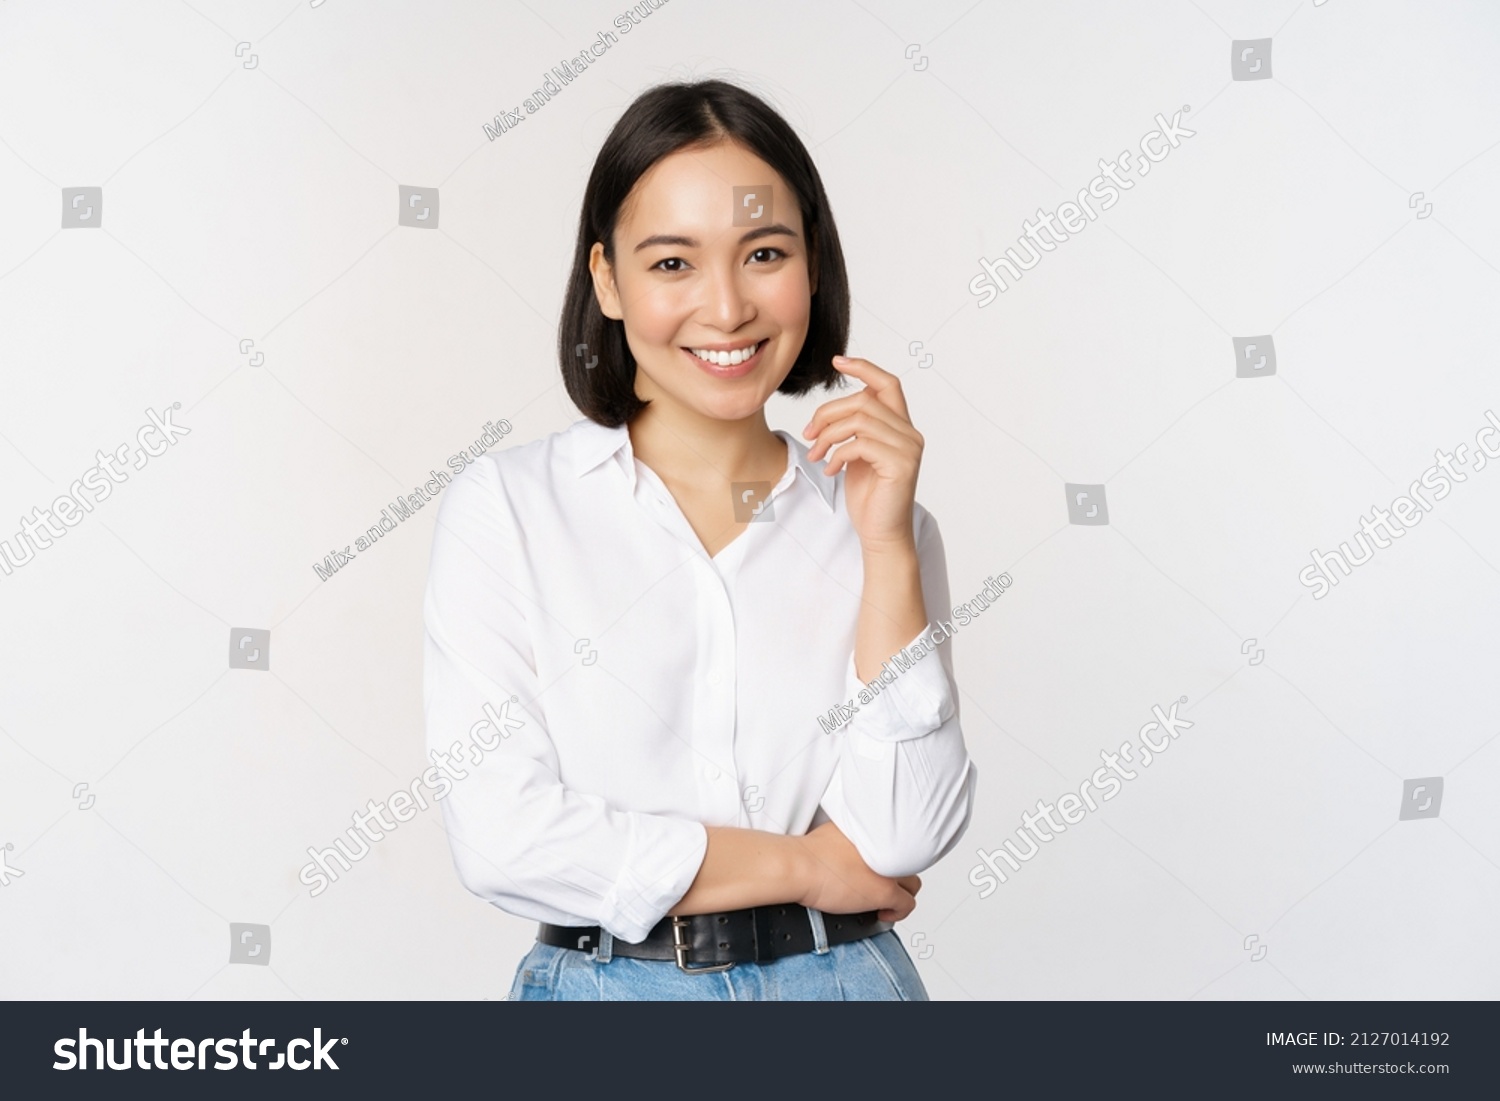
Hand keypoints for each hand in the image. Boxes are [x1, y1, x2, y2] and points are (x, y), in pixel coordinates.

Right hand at [789, 821, 922, 922]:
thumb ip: (853, 840)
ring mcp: (888, 869)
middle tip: (884, 884)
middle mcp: (886, 847)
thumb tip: (854, 852)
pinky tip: (883, 913)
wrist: (801, 866)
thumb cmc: (809, 853)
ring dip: (901, 893)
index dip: (888, 860)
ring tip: (884, 900)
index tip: (879, 869)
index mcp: (876, 830)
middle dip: (898, 875)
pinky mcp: (886, 892)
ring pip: (912, 883)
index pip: (896, 844)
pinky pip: (906, 905)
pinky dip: (897, 912)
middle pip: (908, 861)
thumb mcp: (836, 834)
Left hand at [802, 356, 923, 552]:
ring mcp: (908, 449)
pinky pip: (861, 444)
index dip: (864, 367)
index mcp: (901, 427)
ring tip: (817, 454)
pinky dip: (838, 453)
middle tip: (809, 434)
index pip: (888, 384)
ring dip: (829, 434)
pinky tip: (831, 469)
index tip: (837, 361)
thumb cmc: (868, 496)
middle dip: (828, 413)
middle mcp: (910, 434)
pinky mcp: (901, 465)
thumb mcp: (857, 455)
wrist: (880, 533)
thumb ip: (854, 430)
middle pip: (864, 400)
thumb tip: (831, 411)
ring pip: (860, 419)